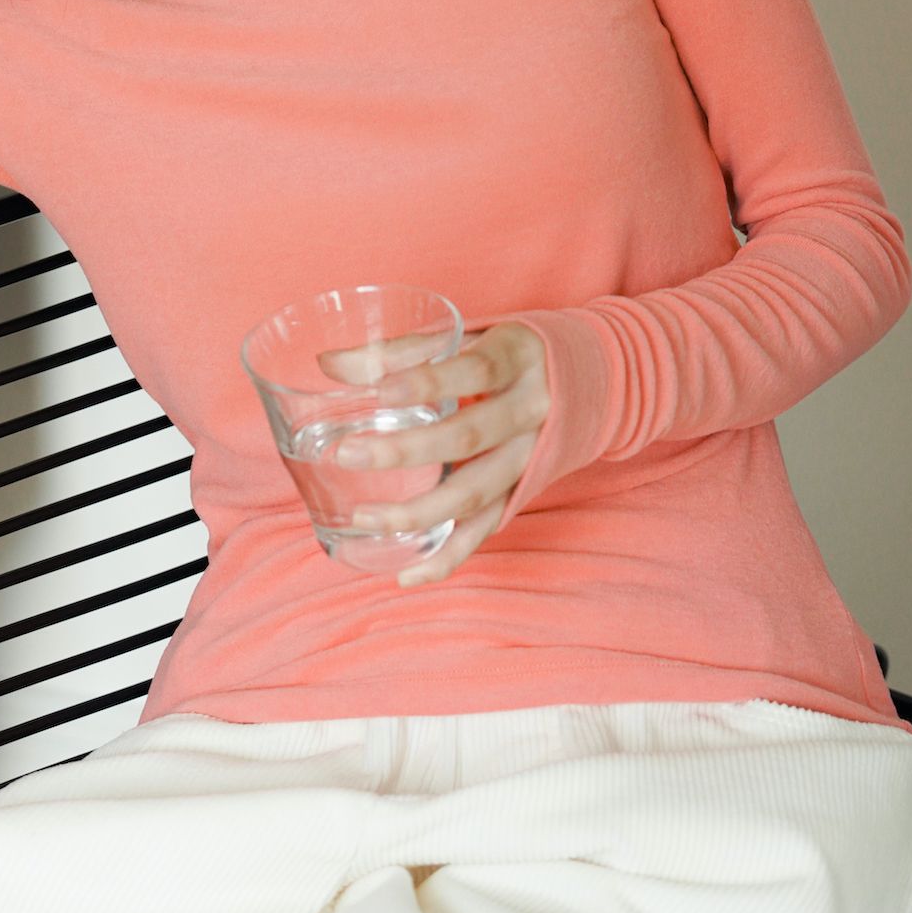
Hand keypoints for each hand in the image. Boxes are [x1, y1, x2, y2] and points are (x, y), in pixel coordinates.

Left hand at [316, 321, 550, 585]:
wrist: (583, 382)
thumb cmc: (507, 355)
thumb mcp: (467, 338)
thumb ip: (401, 352)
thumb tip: (328, 365)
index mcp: (516, 360)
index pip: (475, 371)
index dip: (427, 382)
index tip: (378, 391)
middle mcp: (529, 412)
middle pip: (468, 436)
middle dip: (406, 450)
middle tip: (347, 453)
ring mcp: (527, 459)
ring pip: (475, 493)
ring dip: (417, 512)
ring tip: (362, 519)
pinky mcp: (519, 494)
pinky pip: (485, 531)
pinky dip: (447, 557)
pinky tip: (406, 574)